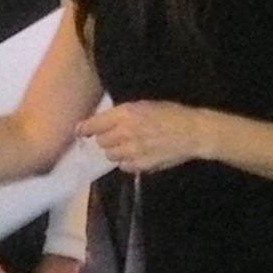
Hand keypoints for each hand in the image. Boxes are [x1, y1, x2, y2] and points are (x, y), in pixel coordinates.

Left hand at [77, 101, 217, 173]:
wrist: (192, 132)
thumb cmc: (171, 114)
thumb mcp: (144, 105)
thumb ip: (123, 114)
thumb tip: (105, 122)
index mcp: (125, 114)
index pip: (95, 125)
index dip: (85, 129)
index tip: (80, 131)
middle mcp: (125, 133)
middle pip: (101, 142)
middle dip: (105, 139)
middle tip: (115, 136)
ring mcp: (132, 151)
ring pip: (110, 155)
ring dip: (115, 151)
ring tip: (127, 146)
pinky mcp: (140, 165)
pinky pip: (123, 166)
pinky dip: (126, 162)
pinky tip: (136, 155)